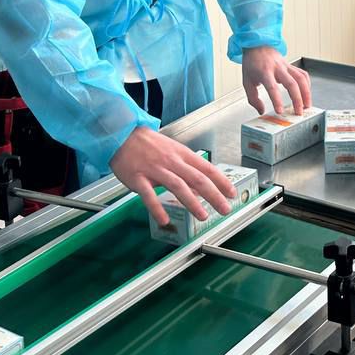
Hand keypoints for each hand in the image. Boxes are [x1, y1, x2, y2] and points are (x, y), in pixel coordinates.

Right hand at [109, 125, 235, 225]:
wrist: (122, 134)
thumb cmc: (148, 144)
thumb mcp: (172, 150)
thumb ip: (186, 166)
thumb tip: (202, 184)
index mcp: (182, 154)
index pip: (207, 168)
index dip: (221, 182)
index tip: (232, 193)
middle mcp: (171, 161)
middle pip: (197, 179)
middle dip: (214, 195)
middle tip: (225, 209)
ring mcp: (154, 169)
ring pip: (178, 186)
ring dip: (192, 202)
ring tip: (203, 215)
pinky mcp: (138, 178)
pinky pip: (148, 195)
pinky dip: (156, 208)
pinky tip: (164, 220)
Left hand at [242, 46, 311, 115]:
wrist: (256, 44)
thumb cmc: (252, 62)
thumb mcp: (246, 82)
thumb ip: (253, 99)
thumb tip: (261, 111)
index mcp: (264, 72)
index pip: (272, 87)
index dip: (277, 100)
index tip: (280, 111)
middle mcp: (277, 68)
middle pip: (292, 84)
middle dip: (297, 99)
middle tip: (298, 112)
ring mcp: (286, 65)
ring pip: (301, 78)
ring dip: (306, 93)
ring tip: (307, 105)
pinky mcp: (291, 65)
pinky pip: (302, 74)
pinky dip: (307, 84)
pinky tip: (306, 93)